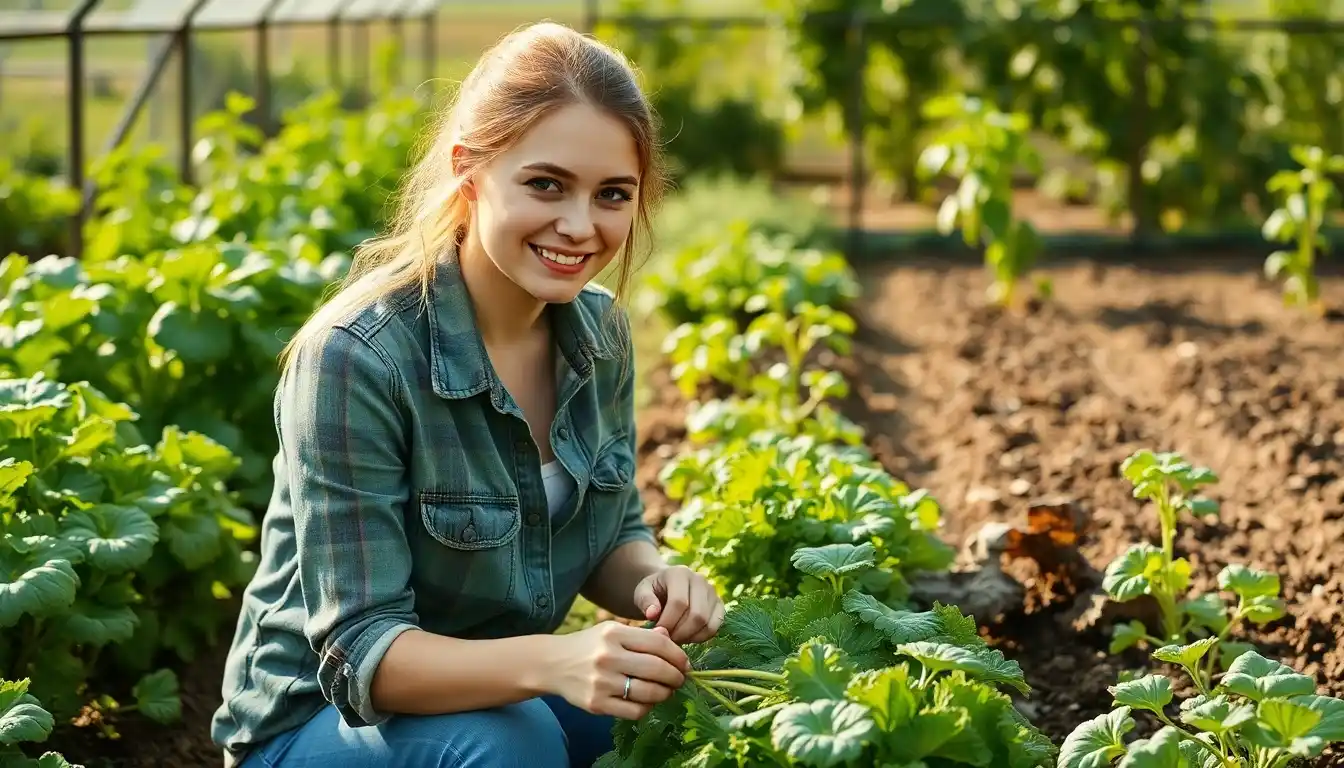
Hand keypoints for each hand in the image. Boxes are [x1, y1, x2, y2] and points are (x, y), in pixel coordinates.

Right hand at [543, 622, 689, 719]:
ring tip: (667, 691)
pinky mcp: (597, 704)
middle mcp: (608, 656)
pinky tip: (647, 701)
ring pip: (649, 692)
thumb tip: (670, 637)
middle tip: (680, 679)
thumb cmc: (589, 645)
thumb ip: (641, 635)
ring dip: (665, 693)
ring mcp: (601, 682)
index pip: (658, 643)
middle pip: (657, 668)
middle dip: (676, 676)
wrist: (552, 664)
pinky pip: (634, 710)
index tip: (684, 662)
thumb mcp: (611, 631)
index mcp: (614, 633)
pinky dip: (647, 707)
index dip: (678, 654)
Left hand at [632, 565, 724, 643]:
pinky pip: (714, 627)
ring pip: (707, 623)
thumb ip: (645, 601)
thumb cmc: (653, 591)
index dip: (668, 622)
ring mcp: (713, 592)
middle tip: (667, 639)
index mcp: (680, 573)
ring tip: (675, 638)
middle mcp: (700, 579)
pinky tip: (686, 637)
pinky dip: (701, 638)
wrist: (666, 588)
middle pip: (697, 615)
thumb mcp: (642, 591)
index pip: (679, 602)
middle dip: (680, 633)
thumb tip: (652, 614)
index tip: (657, 632)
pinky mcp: (719, 605)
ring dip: (690, 637)